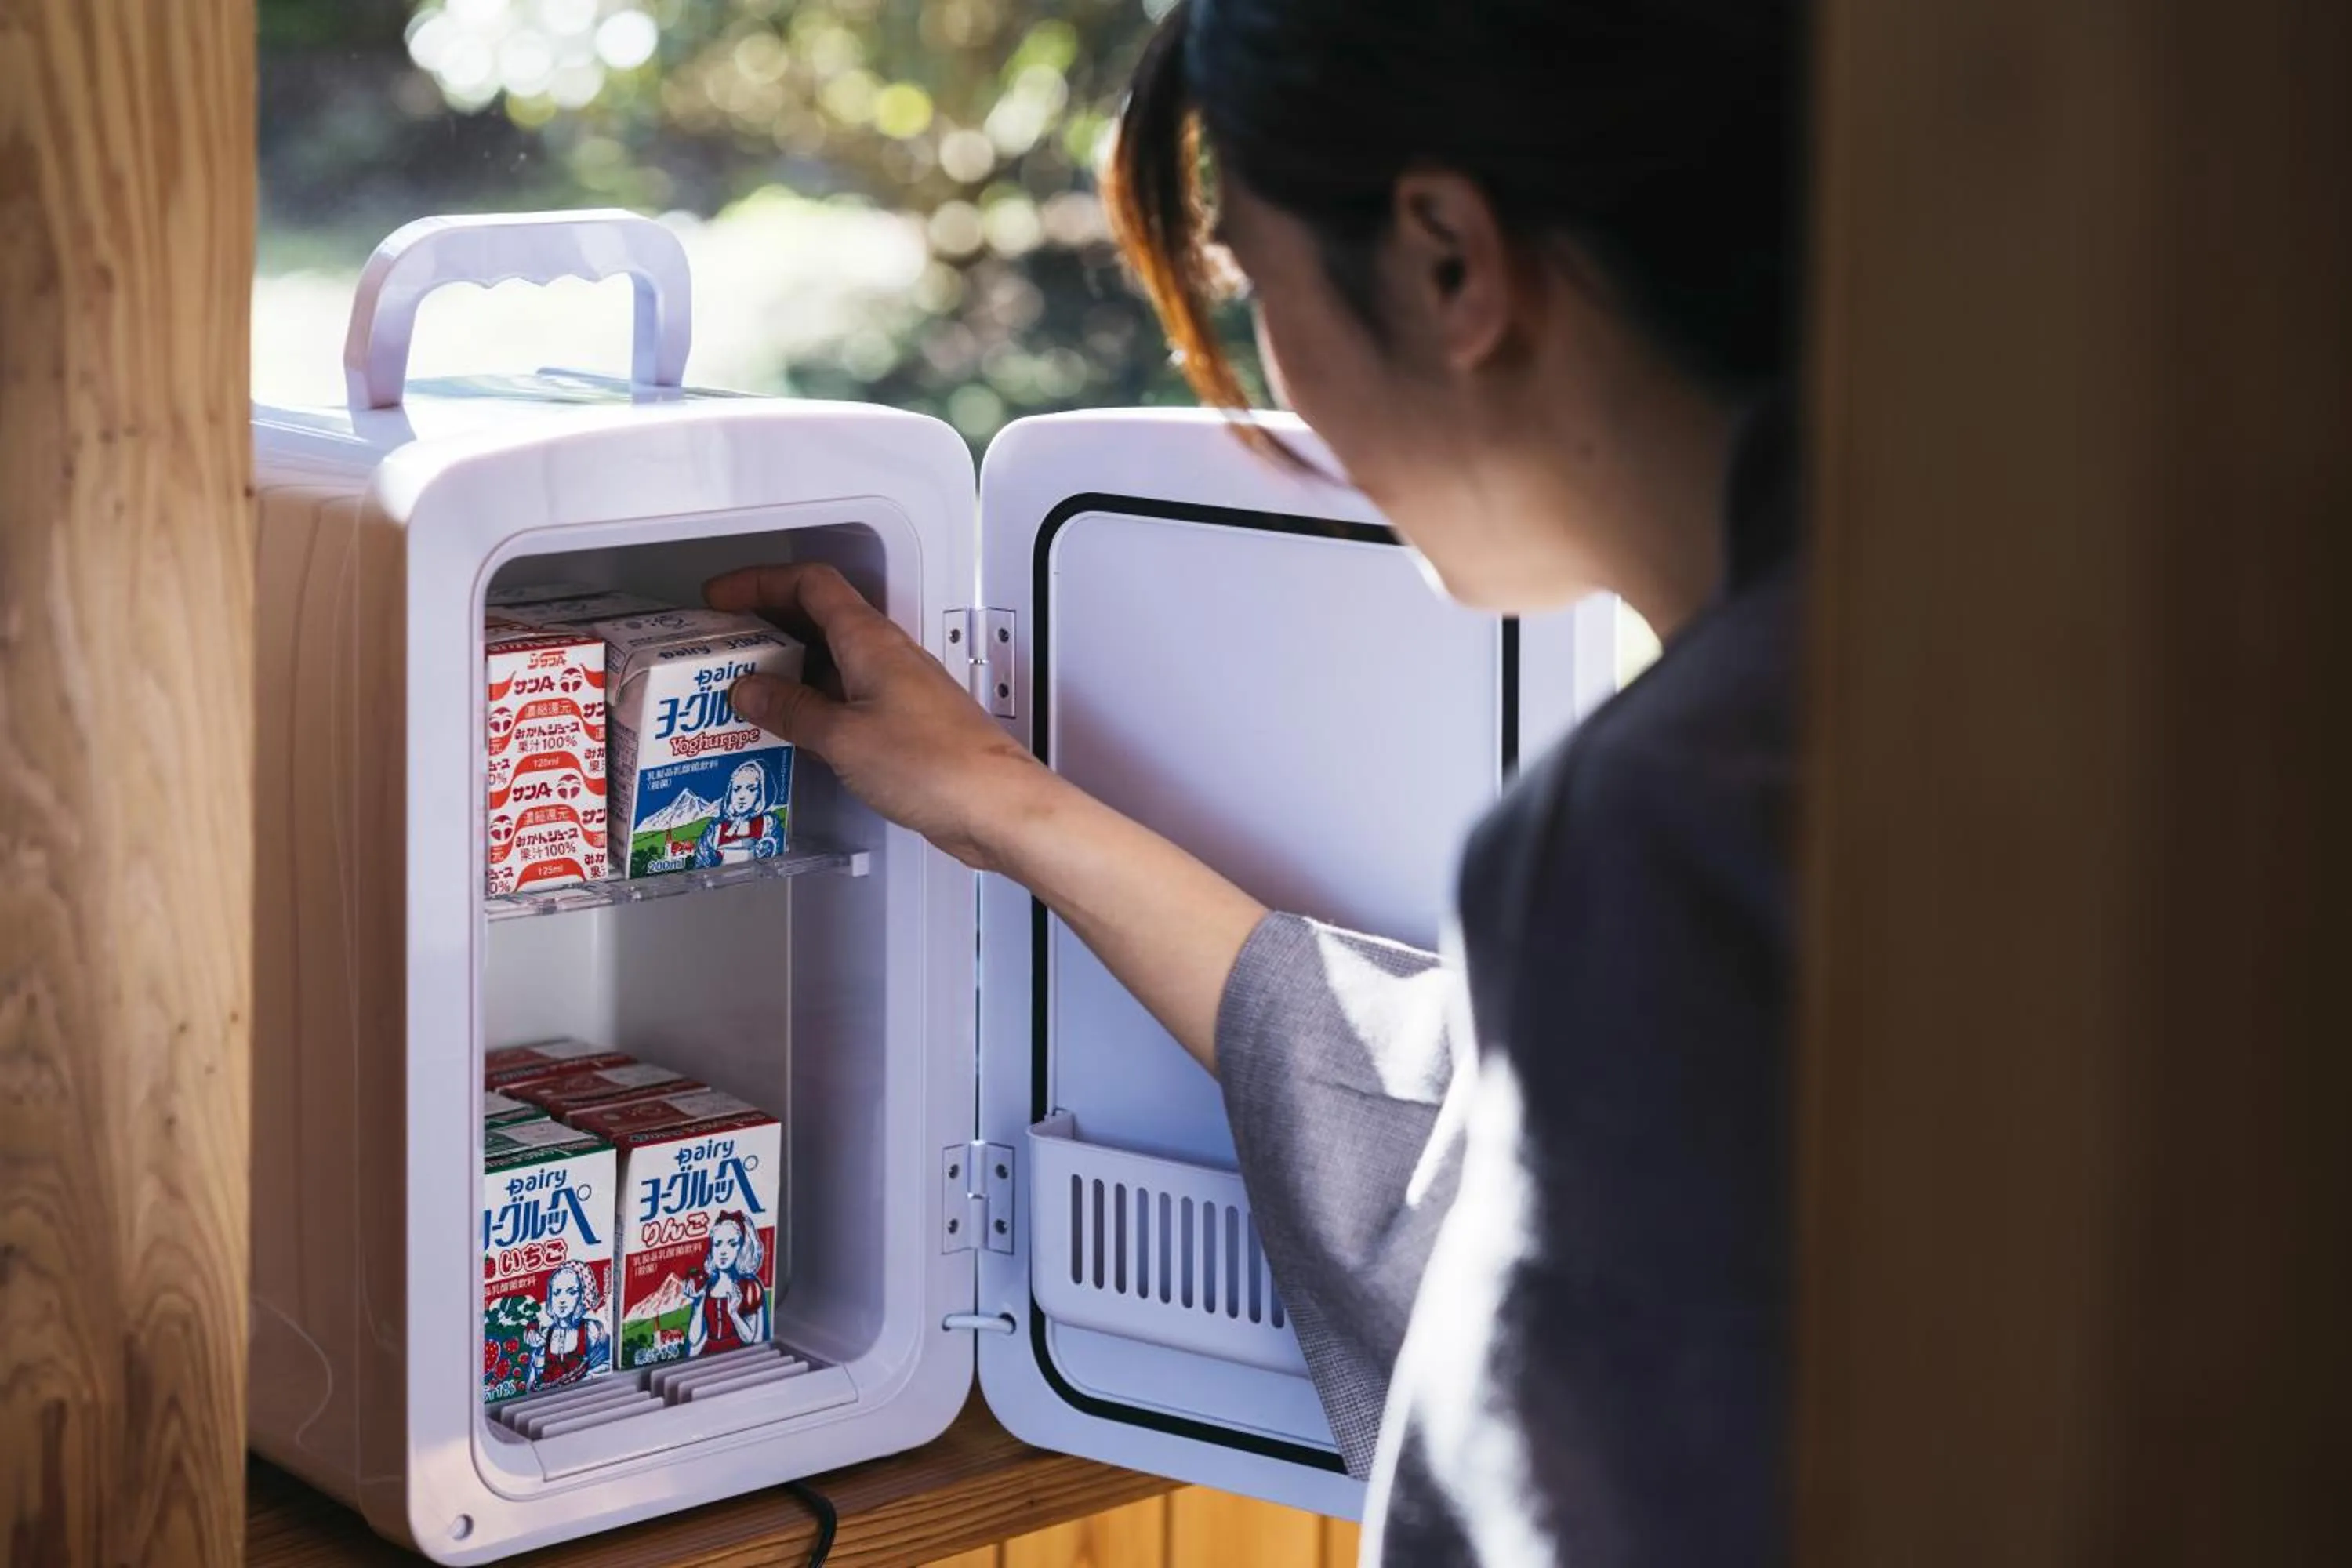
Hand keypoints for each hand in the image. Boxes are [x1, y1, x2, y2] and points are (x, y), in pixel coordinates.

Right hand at [705, 564, 1060, 869]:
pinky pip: (847, 698)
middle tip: (725, 647)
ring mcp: (897, 689)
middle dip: (767, 625)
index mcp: (870, 640)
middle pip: (818, 618)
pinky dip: (813, 704)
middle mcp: (887, 656)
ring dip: (788, 669)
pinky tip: (792, 729)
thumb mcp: (843, 736)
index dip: (761, 582)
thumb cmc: (935, 764)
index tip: (722, 598)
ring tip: (744, 691)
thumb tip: (750, 691)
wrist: (996, 807)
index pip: (810, 584)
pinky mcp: (905, 724)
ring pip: (832, 661)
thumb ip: (792, 710)